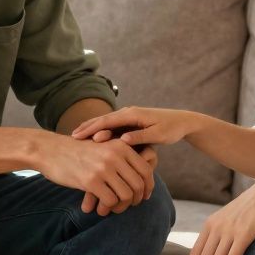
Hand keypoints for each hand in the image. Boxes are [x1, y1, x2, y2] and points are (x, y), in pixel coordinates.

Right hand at [35, 134, 155, 216]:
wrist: (50, 150)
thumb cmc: (78, 152)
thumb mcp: (103, 147)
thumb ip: (122, 158)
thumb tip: (141, 181)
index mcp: (122, 146)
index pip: (146, 170)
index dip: (148, 186)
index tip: (144, 196)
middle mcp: (116, 155)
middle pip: (138, 185)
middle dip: (136, 199)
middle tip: (128, 205)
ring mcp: (104, 168)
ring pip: (126, 195)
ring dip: (121, 207)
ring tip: (112, 209)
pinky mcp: (91, 181)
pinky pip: (110, 201)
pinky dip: (107, 208)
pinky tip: (100, 209)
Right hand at [71, 106, 200, 148]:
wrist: (183, 121)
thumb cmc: (172, 128)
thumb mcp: (157, 134)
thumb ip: (140, 137)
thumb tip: (123, 141)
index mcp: (132, 114)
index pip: (107, 121)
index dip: (92, 129)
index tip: (78, 136)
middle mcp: (127, 113)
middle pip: (103, 120)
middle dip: (87, 127)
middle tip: (72, 137)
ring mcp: (128, 117)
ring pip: (105, 122)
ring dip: (91, 128)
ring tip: (76, 137)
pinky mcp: (129, 122)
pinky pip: (111, 126)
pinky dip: (99, 130)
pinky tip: (91, 138)